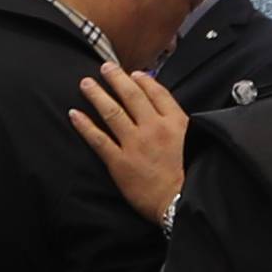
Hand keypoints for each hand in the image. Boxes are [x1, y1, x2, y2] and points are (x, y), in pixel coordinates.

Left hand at [65, 65, 189, 221]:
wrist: (182, 202)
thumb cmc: (191, 179)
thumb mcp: (196, 143)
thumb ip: (181, 126)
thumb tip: (169, 113)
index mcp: (175, 123)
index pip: (157, 93)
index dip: (144, 81)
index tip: (134, 74)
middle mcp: (154, 128)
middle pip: (131, 96)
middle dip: (116, 78)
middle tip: (105, 68)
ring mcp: (135, 144)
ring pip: (112, 112)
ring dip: (97, 95)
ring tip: (86, 83)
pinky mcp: (120, 162)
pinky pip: (98, 139)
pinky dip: (85, 125)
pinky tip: (75, 114)